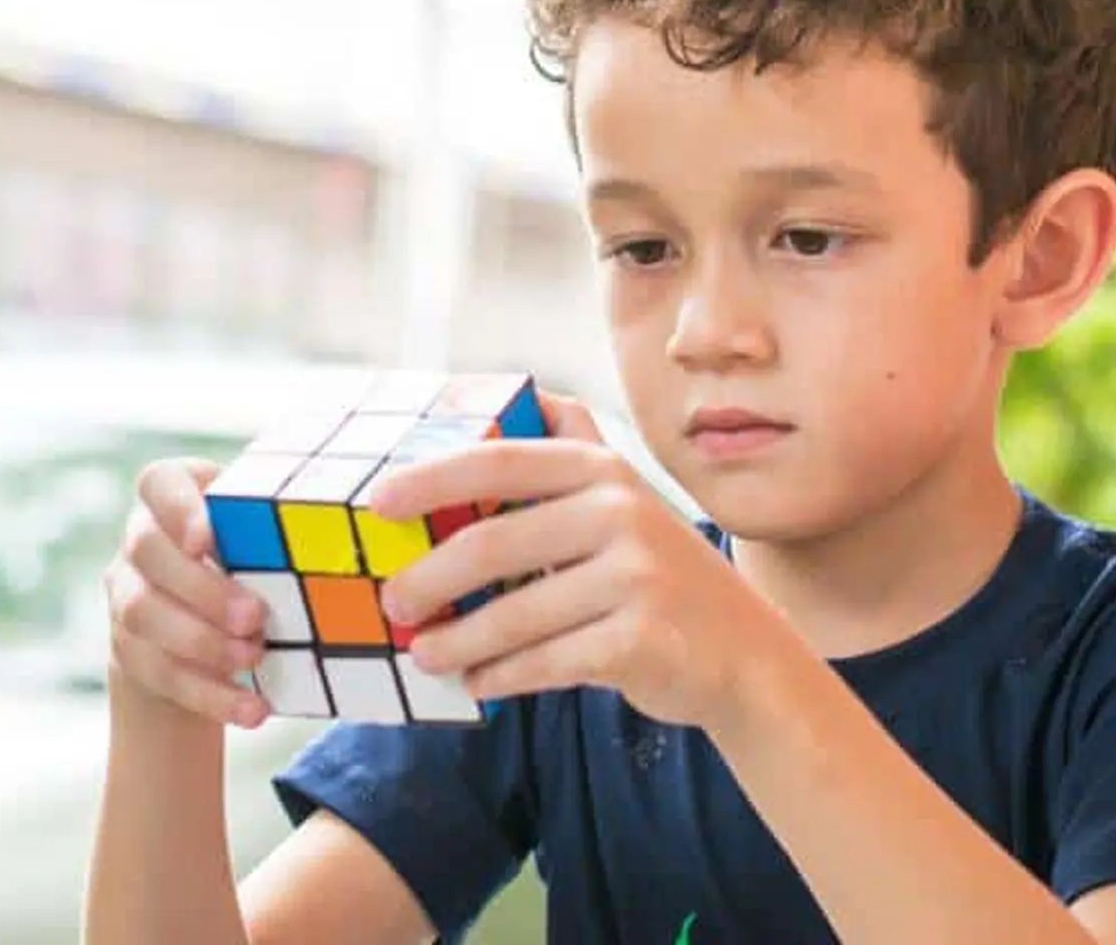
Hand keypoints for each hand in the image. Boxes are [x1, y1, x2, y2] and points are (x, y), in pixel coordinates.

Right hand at [102, 456, 268, 727]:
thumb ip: (279, 512)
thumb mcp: (257, 522)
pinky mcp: (129, 649)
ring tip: (253, 657)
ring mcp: (125, 594)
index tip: (205, 539)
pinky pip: (159, 673)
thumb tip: (359, 513)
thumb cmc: (246, 550)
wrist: (194, 617)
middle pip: (150, 555)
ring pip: (144, 615)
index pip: (158, 483)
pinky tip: (251, 708)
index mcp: (172, 492)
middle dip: (202, 589)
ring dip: (202, 642)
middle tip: (254, 616)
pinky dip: (209, 694)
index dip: (178, 509)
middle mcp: (139, 538)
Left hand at [370, 390, 777, 730]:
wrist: (739, 649)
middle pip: (493, 543)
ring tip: (425, 654)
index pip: (500, 461)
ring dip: (456, 641)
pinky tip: (479, 682)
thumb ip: (554, 462)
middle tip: (390, 603)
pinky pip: (544, 662)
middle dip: (428, 578)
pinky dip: (502, 676)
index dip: (432, 477)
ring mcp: (635, 574)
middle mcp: (620, 510)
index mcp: (601, 468)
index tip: (376, 503)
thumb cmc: (652, 572)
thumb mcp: (617, 499)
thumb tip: (455, 433)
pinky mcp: (638, 638)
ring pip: (513, 614)